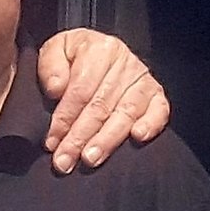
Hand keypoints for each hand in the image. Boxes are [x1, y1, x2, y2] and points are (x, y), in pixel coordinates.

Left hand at [36, 30, 169, 172]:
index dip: (65, 118)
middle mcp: (125, 63)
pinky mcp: (156, 93)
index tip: (51, 142)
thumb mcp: (55, 50)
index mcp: (99, 50)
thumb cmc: (73, 56)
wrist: (97, 50)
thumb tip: (56, 89)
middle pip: (101, 106)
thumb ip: (50, 65)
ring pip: (125, 113)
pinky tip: (137, 138)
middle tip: (65, 161)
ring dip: (107, 140)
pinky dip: (151, 125)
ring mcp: (142, 79)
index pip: (81, 90)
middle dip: (80, 137)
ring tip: (90, 159)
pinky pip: (159, 110)